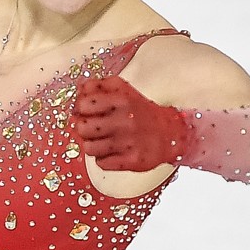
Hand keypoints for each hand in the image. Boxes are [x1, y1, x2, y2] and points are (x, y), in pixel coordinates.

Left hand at [69, 76, 187, 171]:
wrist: (170, 133)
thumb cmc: (140, 111)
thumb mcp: (122, 90)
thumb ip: (99, 85)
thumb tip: (79, 89)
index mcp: (120, 100)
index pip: (83, 105)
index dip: (80, 109)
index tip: (87, 111)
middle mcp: (124, 120)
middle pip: (82, 128)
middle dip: (84, 128)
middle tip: (93, 128)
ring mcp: (128, 142)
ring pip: (89, 148)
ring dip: (93, 145)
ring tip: (103, 141)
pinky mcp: (131, 160)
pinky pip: (101, 163)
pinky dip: (104, 159)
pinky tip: (113, 151)